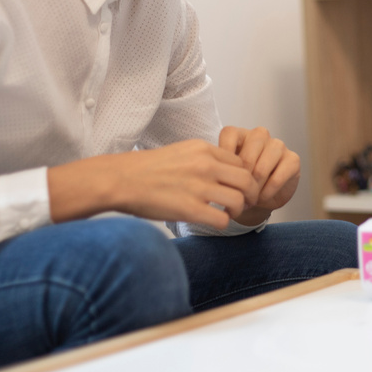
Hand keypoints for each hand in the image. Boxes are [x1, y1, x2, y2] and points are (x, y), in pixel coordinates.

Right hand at [47, 139, 254, 229]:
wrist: (121, 180)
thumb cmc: (146, 169)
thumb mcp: (180, 152)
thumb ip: (202, 159)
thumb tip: (221, 171)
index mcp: (203, 149)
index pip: (240, 161)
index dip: (242, 177)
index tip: (237, 187)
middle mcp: (205, 165)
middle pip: (247, 179)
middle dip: (250, 193)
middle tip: (244, 203)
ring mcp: (199, 187)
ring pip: (240, 200)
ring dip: (238, 210)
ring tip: (228, 213)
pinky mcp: (191, 209)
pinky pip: (223, 220)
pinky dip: (223, 223)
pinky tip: (212, 221)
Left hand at [218, 126, 300, 222]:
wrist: (260, 198)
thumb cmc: (240, 183)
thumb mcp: (225, 174)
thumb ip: (220, 169)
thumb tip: (214, 176)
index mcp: (240, 133)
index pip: (229, 135)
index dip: (225, 161)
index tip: (223, 179)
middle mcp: (259, 135)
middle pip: (247, 155)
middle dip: (241, 181)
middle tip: (237, 196)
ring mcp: (278, 145)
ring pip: (263, 166)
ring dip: (255, 187)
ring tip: (250, 198)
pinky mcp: (293, 159)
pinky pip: (278, 176)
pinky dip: (268, 191)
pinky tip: (262, 198)